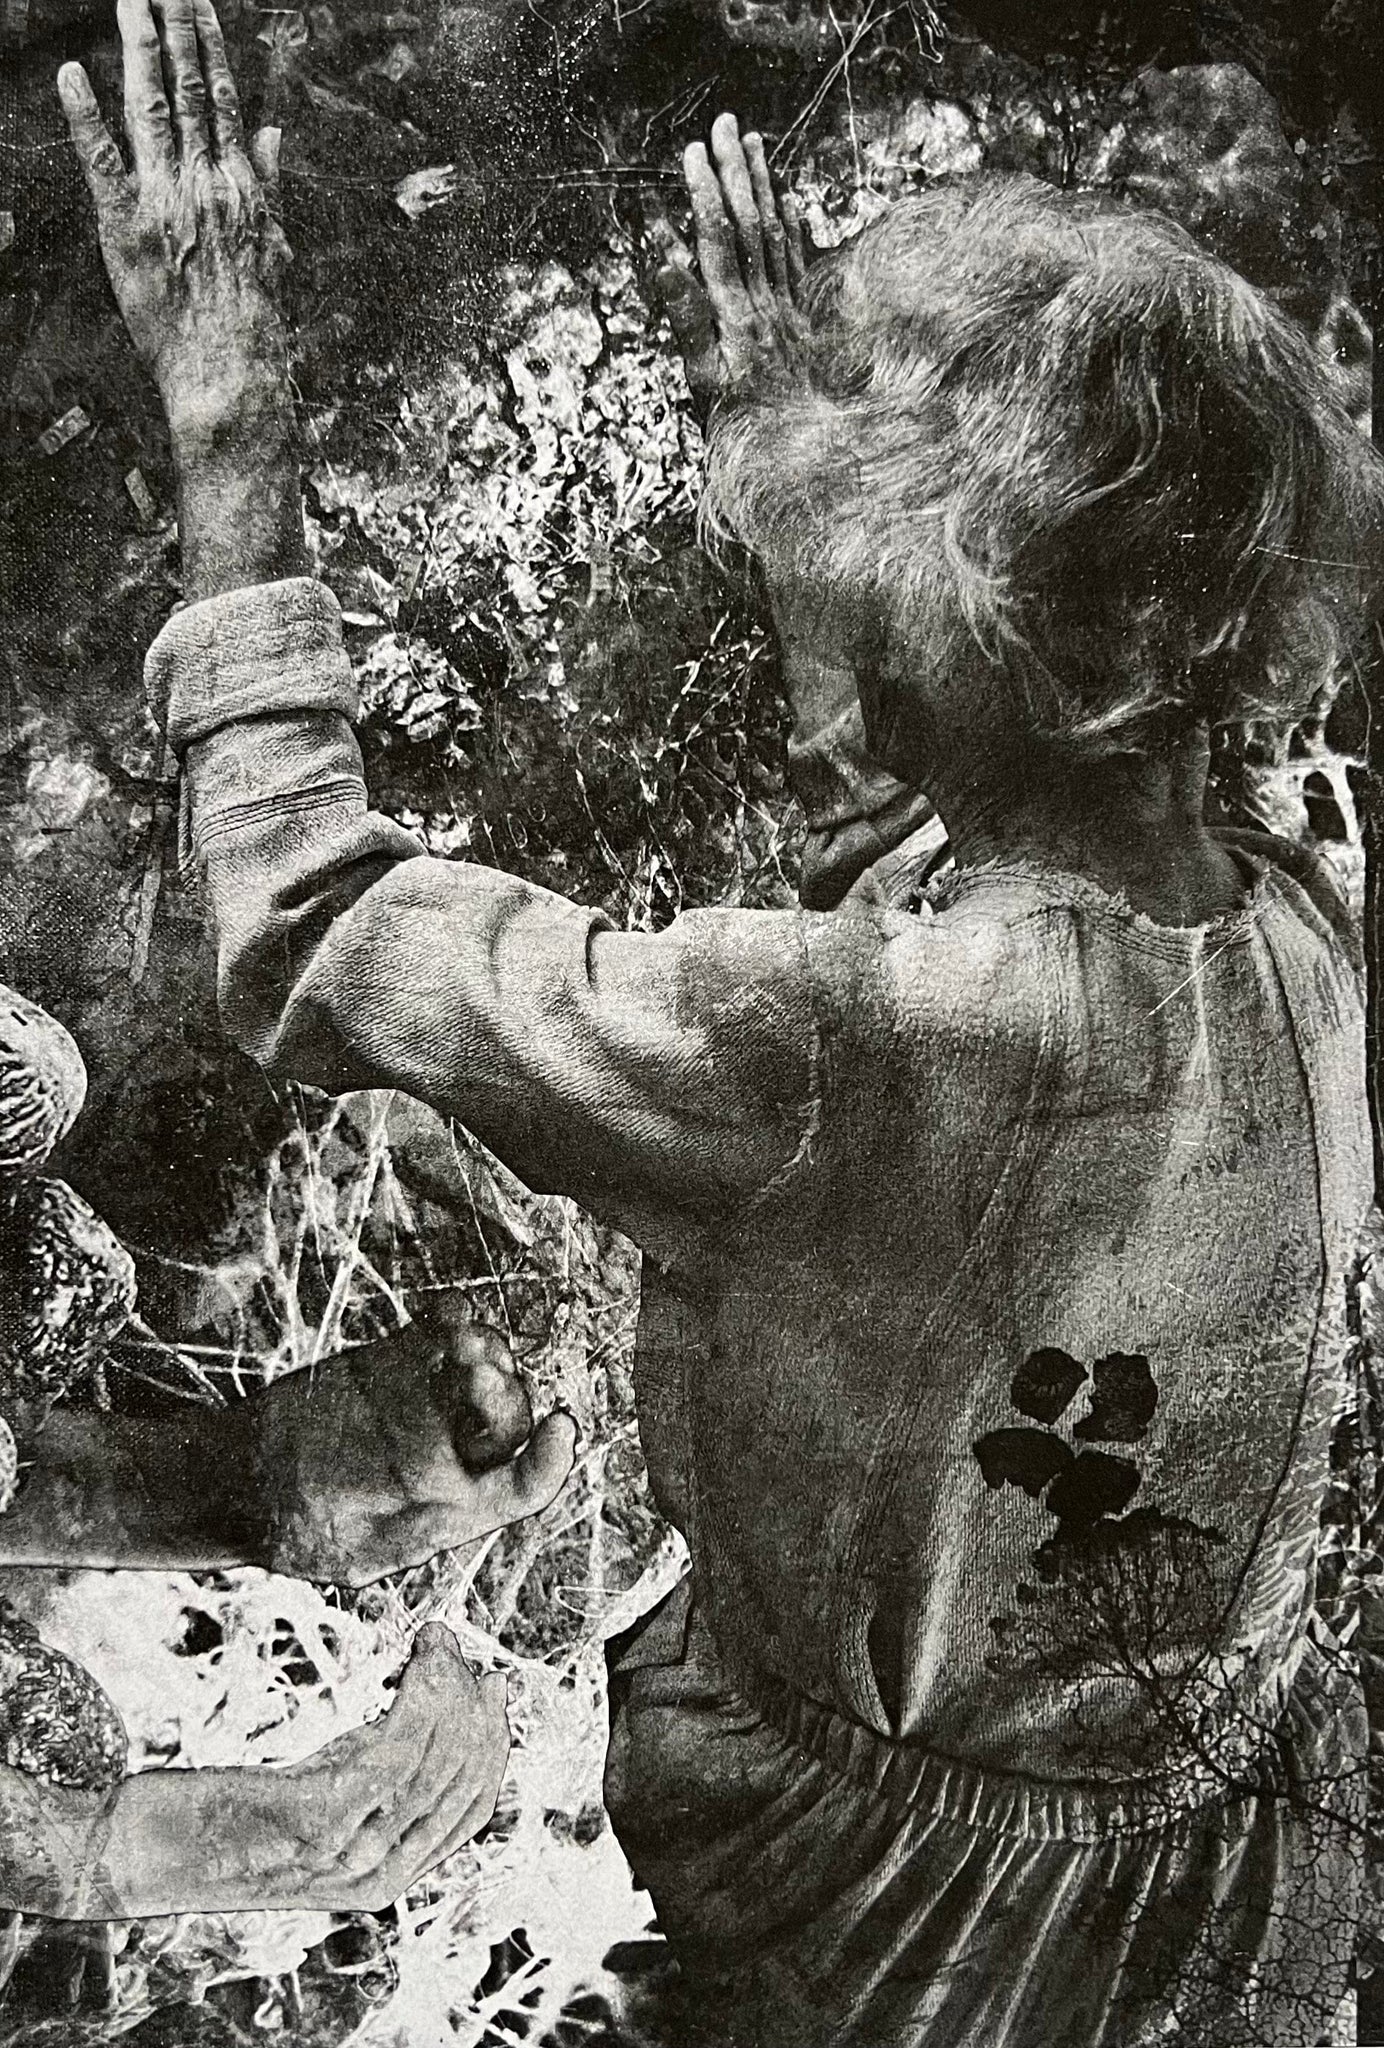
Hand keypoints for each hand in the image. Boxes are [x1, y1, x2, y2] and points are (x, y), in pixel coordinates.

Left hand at [57, 0, 290, 448]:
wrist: (232, 373)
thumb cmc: (256, 321)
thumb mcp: (275, 247)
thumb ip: (267, 185)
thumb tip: (272, 133)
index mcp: (239, 186)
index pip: (222, 98)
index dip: (207, 44)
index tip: (196, 0)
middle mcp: (203, 182)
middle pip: (187, 89)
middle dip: (174, 27)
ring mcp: (164, 201)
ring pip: (151, 109)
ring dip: (139, 50)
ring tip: (130, 2)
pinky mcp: (125, 228)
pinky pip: (103, 163)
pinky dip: (86, 117)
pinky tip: (73, 75)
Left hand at [94, 1624, 508, 1915]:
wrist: (139, 1851)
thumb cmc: (225, 1813)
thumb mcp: (320, 1788)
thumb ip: (375, 1765)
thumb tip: (435, 1701)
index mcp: (388, 1876)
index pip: (471, 1808)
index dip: (492, 1739)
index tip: (490, 1680)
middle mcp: (378, 1875)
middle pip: (460, 1782)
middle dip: (473, 1705)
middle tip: (457, 1644)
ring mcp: (347, 1853)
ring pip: (434, 1764)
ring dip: (447, 1688)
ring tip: (438, 1639)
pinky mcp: (315, 1822)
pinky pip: (394, 1756)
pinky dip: (420, 1700)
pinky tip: (417, 1660)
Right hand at [257, 1296, 576, 1587]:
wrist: (236, 1482)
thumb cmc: (292, 1531)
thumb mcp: (348, 1548)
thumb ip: (400, 1523)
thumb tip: (448, 1487)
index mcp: (453, 1510)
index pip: (521, 1486)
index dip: (549, 1461)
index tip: (560, 1426)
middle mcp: (451, 1454)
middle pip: (506, 1418)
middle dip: (503, 1392)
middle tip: (477, 1369)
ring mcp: (425, 1404)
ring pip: (479, 1368)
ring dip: (482, 1348)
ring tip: (461, 1339)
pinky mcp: (394, 1365)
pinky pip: (437, 1334)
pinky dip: (451, 1317)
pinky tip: (447, 1312)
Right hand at [654, 110, 809, 424]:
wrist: (803, 465)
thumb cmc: (742, 433)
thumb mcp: (703, 384)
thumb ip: (688, 321)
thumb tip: (666, 263)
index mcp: (737, 318)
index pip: (720, 242)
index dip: (706, 195)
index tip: (693, 152)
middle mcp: (766, 308)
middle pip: (751, 227)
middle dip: (736, 174)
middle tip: (725, 125)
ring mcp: (788, 314)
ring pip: (776, 238)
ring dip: (765, 188)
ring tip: (755, 144)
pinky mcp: (802, 326)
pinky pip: (797, 266)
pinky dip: (790, 227)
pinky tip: (787, 200)